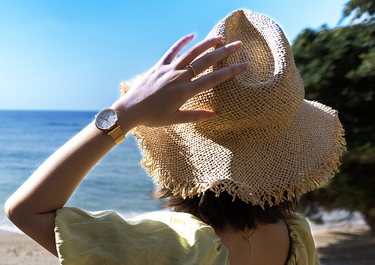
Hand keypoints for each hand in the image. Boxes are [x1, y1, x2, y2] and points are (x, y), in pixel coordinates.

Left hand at [113, 34, 246, 130]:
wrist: (130, 110)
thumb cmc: (152, 118)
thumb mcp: (174, 119)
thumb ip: (195, 116)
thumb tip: (215, 115)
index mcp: (185, 92)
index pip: (213, 80)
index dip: (230, 72)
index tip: (244, 65)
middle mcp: (179, 77)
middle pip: (205, 62)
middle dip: (223, 52)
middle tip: (238, 44)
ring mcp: (169, 70)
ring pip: (191, 53)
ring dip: (206, 44)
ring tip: (219, 38)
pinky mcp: (159, 66)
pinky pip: (172, 51)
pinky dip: (182, 42)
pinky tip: (192, 35)